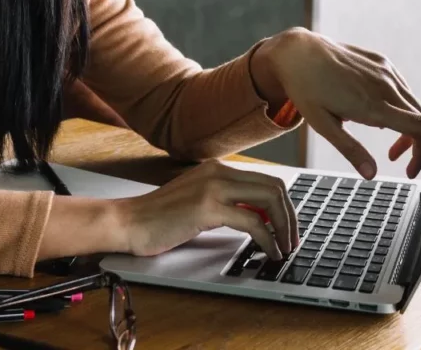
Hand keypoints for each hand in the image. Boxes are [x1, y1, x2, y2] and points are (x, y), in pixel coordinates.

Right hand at [116, 160, 297, 260]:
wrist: (128, 222)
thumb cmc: (158, 217)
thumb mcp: (198, 201)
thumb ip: (225, 202)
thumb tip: (258, 215)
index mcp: (217, 169)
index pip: (266, 180)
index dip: (284, 206)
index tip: (288, 227)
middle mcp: (218, 172)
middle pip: (274, 187)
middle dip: (290, 216)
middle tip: (292, 240)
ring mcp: (212, 187)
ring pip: (269, 200)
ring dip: (284, 227)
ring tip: (285, 247)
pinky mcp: (207, 208)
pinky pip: (252, 222)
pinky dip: (268, 239)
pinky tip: (269, 251)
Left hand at [258, 28, 420, 178]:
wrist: (298, 52)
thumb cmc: (306, 91)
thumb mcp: (321, 125)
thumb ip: (350, 150)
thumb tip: (373, 176)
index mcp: (372, 106)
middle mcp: (385, 87)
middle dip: (420, 149)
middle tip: (406, 169)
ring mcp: (385, 73)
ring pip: (414, 107)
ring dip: (410, 131)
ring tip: (392, 150)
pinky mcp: (382, 63)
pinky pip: (402, 90)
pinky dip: (401, 109)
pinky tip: (381, 117)